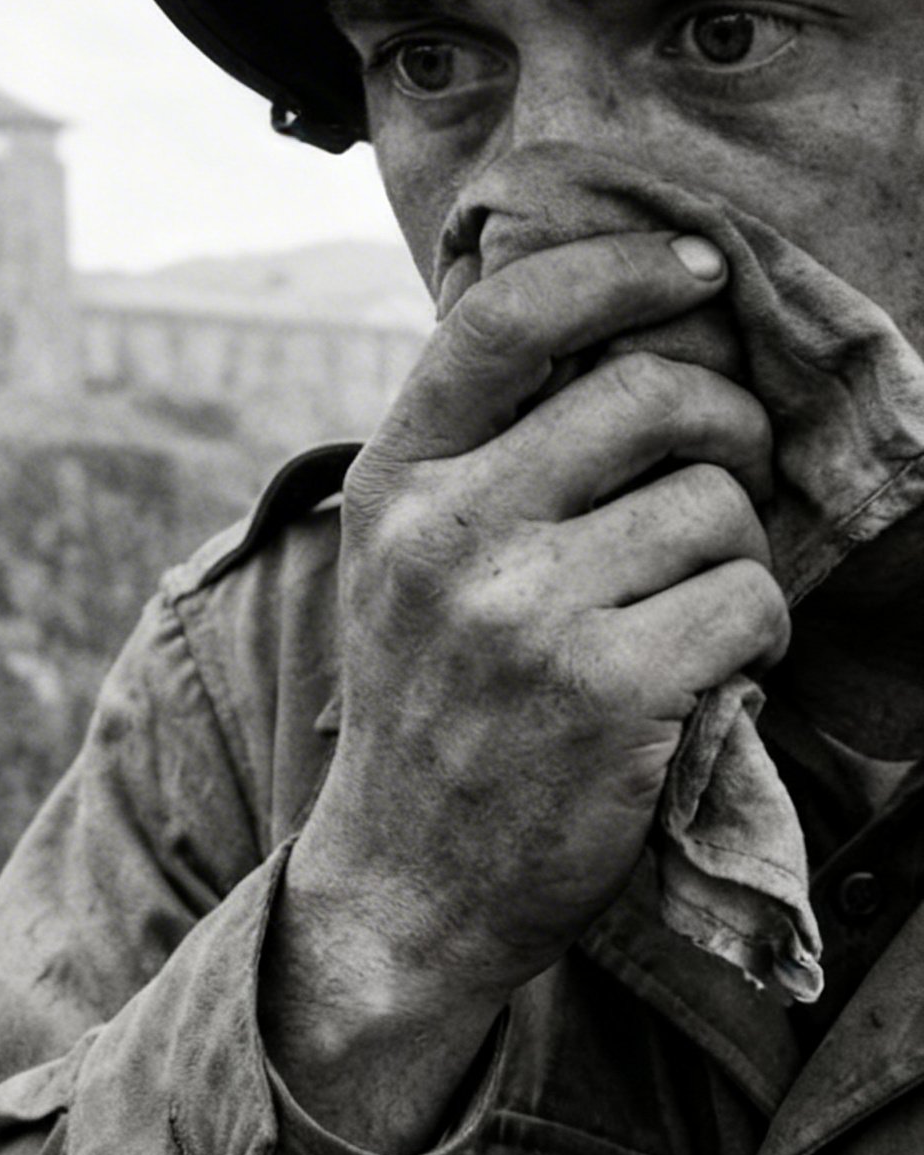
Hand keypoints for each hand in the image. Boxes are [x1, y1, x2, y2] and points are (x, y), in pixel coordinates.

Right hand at [264, 230, 788, 1148]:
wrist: (406, 886)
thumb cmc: (431, 706)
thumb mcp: (406, 561)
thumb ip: (484, 453)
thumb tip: (640, 332)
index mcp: (397, 481)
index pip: (507, 317)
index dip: (622, 268)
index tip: (700, 269)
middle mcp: (445, 532)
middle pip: (652, 396)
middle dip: (728, 428)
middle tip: (729, 477)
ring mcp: (521, 611)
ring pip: (718, 505)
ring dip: (741, 554)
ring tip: (693, 608)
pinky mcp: (604, 690)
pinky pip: (749, 602)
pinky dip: (757, 635)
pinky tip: (709, 672)